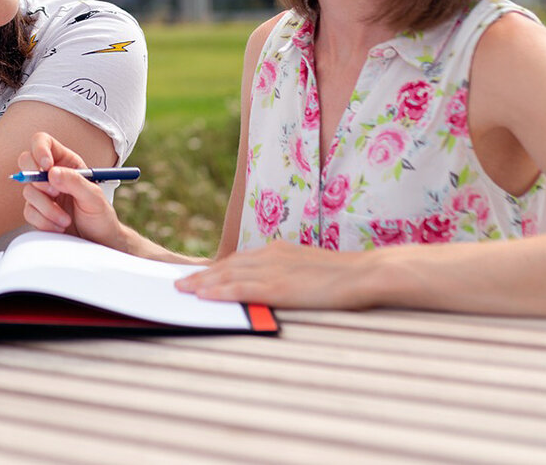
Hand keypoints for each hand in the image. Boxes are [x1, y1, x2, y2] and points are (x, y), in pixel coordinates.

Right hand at [19, 132, 127, 250]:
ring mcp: (42, 193)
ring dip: (47, 208)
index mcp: (67, 162)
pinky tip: (60, 227)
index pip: (43, 142)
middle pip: (26, 162)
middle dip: (38, 180)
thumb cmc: (101, 216)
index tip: (46, 165)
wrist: (98, 243)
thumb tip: (52, 172)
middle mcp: (52, 174)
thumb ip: (75, 182)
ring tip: (66, 219)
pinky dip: (44, 221)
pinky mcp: (37, 211)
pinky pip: (28, 211)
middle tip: (54, 193)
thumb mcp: (94, 197)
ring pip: (28, 191)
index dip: (39, 149)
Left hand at [175, 241, 366, 308]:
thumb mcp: (310, 269)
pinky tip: (204, 296)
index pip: (239, 260)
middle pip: (228, 265)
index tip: (199, 275)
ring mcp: (274, 270)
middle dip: (202, 274)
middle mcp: (272, 255)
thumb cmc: (345, 275)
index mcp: (279, 251)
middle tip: (179, 282)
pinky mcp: (279, 286)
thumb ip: (289, 273)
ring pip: (228, 274)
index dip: (217, 268)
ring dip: (202, 282)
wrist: (366, 273)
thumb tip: (275, 285)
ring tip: (182, 290)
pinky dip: (220, 291)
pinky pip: (242, 287)